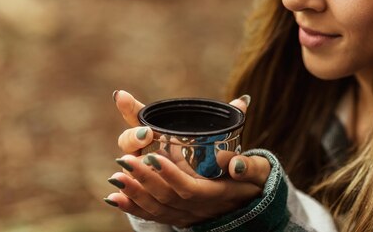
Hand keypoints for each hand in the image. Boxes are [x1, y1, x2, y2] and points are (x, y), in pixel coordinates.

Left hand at [106, 91, 270, 226]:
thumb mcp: (259, 172)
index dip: (170, 175)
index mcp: (216, 194)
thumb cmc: (254, 182)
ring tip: (116, 177)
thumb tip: (237, 164)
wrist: (251, 206)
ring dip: (134, 194)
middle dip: (144, 180)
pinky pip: (151, 215)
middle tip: (125, 160)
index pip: (189, 188)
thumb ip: (250, 166)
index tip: (154, 156)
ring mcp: (185, 215)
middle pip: (166, 197)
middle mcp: (198, 208)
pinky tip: (113, 197)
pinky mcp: (176, 217)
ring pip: (156, 208)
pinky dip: (132, 207)